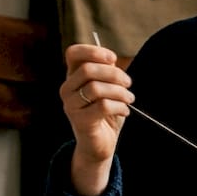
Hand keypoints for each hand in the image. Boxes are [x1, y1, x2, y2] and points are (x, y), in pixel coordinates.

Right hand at [60, 42, 133, 195]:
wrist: (99, 144)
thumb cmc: (105, 113)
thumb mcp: (107, 88)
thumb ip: (107, 73)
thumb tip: (111, 61)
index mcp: (72, 77)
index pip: (73, 53)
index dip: (93, 51)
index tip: (113, 59)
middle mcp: (67, 89)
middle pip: (88, 69)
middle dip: (114, 74)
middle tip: (128, 83)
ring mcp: (71, 106)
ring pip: (95, 88)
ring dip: (120, 92)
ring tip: (129, 99)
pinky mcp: (80, 121)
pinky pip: (103, 106)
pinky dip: (119, 106)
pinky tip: (124, 111)